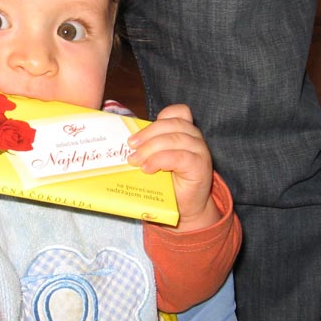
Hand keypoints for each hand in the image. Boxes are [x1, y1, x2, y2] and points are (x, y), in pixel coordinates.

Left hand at [127, 104, 219, 230]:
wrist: (186, 207)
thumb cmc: (169, 183)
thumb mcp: (155, 160)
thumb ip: (147, 148)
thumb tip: (120, 144)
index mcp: (185, 131)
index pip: (177, 112)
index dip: (157, 121)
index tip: (135, 137)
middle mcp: (195, 138)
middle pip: (172, 124)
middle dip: (147, 134)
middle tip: (130, 147)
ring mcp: (200, 151)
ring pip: (175, 139)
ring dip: (151, 148)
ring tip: (135, 161)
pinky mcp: (200, 166)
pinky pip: (180, 156)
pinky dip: (161, 160)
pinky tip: (148, 168)